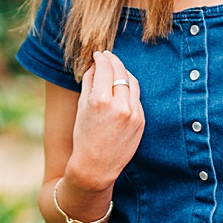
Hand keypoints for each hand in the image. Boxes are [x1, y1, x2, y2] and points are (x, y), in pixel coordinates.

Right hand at [66, 50, 144, 191]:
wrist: (96, 167)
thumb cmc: (83, 137)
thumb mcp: (82, 107)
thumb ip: (89, 82)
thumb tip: (95, 65)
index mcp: (101, 100)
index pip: (105, 68)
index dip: (101, 58)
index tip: (98, 55)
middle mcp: (120, 105)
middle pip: (121, 71)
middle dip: (113, 61)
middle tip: (107, 57)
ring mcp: (133, 113)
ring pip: (132, 81)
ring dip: (124, 72)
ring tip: (115, 70)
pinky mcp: (141, 120)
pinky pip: (136, 97)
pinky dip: (129, 90)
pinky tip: (122, 88)